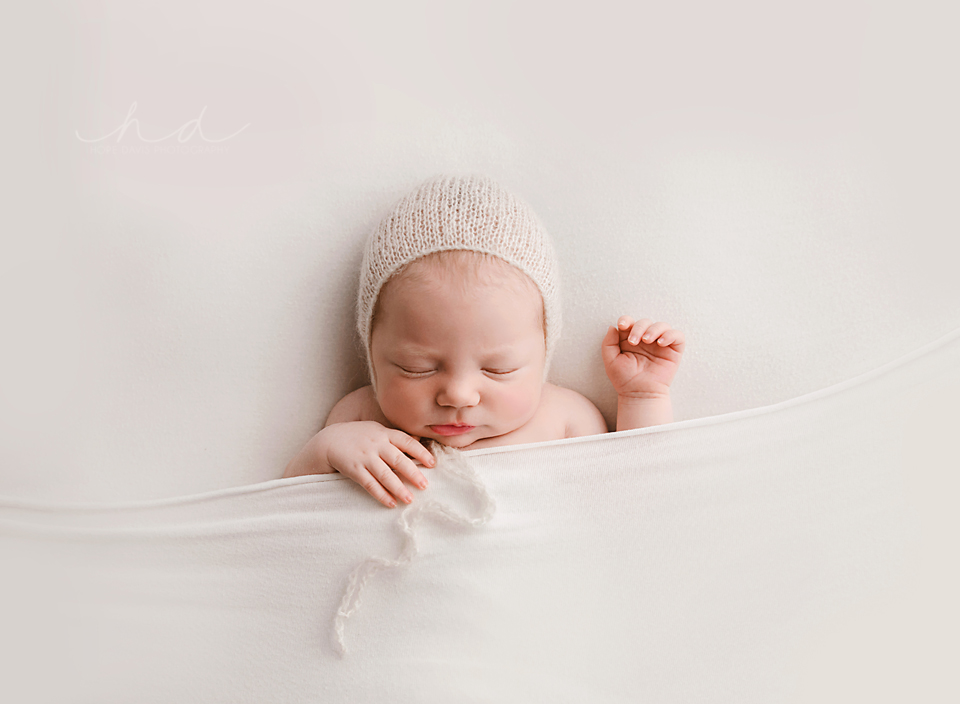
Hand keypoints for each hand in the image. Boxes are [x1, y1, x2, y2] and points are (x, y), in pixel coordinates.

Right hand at [283, 421, 434, 507]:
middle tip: (425, 485)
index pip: (407, 441)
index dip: (421, 452)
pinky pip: (369, 484)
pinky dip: (380, 494)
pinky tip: (390, 503)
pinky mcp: (353, 469)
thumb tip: (419, 443)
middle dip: (413, 473)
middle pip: (398, 459)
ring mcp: (364, 456)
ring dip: (398, 488)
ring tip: (410, 500)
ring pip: (384, 474)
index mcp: (384, 433)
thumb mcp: (376, 430)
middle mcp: (376, 444)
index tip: (433, 464)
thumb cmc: (358, 436)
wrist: (329, 440)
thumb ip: (395, 437)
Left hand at [602, 316, 684, 397]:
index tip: (623, 325)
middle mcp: (645, 339)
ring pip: (662, 325)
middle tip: (634, 341)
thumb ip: (609, 343)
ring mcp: (660, 344)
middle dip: (639, 328)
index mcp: (630, 339)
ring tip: (647, 340)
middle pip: (645, 322)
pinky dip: (670, 335)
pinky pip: (677, 336)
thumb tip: (613, 327)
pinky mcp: (673, 351)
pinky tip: (661, 343)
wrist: (639, 393)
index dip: (626, 319)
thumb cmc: (625, 379)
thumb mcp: (610, 360)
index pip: (630, 322)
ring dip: (654, 329)